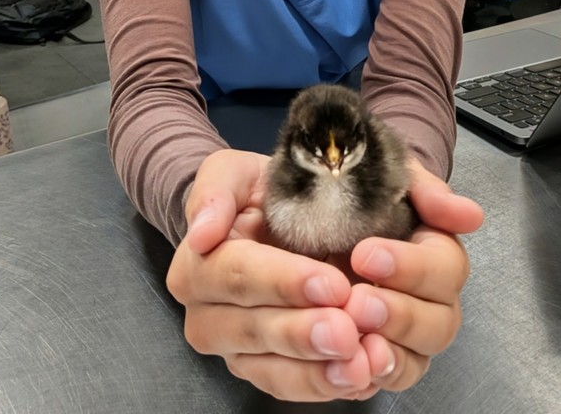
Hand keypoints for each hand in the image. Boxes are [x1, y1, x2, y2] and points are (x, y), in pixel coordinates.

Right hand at [167, 149, 381, 401]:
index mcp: (197, 267)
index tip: (332, 283)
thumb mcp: (233, 172)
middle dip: (304, 333)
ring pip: (273, 371)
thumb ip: (215, 191)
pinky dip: (328, 385)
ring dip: (319, 371)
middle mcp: (207, 317)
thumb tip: (201, 234)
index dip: (283, 282)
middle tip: (349, 330)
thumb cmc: (257, 192)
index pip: (238, 276)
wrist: (273, 217)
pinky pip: (292, 387)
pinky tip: (363, 375)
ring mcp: (236, 351)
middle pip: (254, 331)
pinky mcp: (265, 371)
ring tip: (361, 364)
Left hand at [341, 161, 483, 397]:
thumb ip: (425, 187)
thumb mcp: (389, 171)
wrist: (320, 204)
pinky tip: (347, 367)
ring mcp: (406, 335)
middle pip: (439, 323)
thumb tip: (469, 215)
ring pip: (417, 359)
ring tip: (353, 338)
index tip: (366, 254)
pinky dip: (369, 378)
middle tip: (357, 302)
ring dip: (388, 353)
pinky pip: (384, 381)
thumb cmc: (360, 189)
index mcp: (437, 251)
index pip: (446, 268)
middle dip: (400, 314)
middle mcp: (430, 299)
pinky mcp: (377, 358)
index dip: (411, 267)